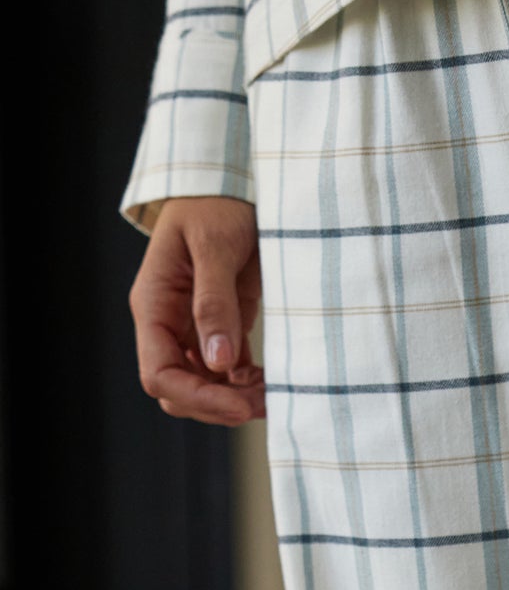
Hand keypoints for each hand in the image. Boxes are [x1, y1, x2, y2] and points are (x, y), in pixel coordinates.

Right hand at [130, 197, 264, 425]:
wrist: (234, 184)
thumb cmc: (216, 203)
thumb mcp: (215, 246)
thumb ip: (214, 302)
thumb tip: (217, 362)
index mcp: (155, 304)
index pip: (159, 374)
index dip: (197, 398)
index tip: (240, 405)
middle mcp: (169, 323)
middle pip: (179, 391)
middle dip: (218, 405)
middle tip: (263, 403)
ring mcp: (194, 329)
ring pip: (204, 387)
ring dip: (236, 400)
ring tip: (272, 395)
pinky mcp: (222, 328)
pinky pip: (227, 374)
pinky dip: (247, 386)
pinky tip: (270, 382)